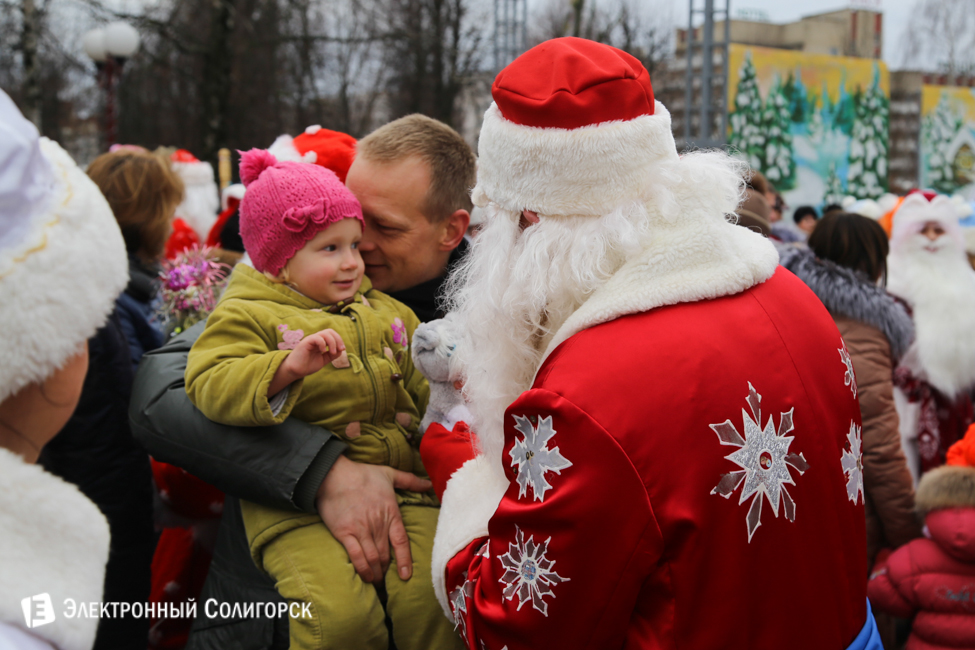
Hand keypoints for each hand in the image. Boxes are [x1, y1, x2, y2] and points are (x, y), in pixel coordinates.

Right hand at [284, 329, 345, 378]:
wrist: (295, 371)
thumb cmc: (307, 365)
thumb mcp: (323, 360)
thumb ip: (331, 355)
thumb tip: (341, 350)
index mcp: (320, 342)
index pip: (332, 335)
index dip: (339, 340)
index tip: (343, 349)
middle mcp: (316, 339)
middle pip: (330, 331)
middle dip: (338, 339)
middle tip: (340, 349)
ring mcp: (311, 340)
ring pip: (325, 333)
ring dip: (332, 342)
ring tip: (332, 352)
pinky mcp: (306, 342)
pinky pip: (317, 338)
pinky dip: (323, 343)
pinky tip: (323, 351)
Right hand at [316, 456, 432, 582]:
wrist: (334, 475)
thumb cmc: (362, 474)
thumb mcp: (389, 474)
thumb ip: (410, 481)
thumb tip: (428, 484)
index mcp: (391, 513)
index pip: (402, 542)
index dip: (405, 560)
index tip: (407, 576)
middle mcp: (378, 525)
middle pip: (386, 554)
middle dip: (387, 570)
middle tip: (386, 580)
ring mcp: (361, 530)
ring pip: (373, 558)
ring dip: (376, 573)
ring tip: (377, 582)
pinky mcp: (345, 533)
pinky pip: (356, 556)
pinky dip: (362, 569)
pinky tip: (365, 577)